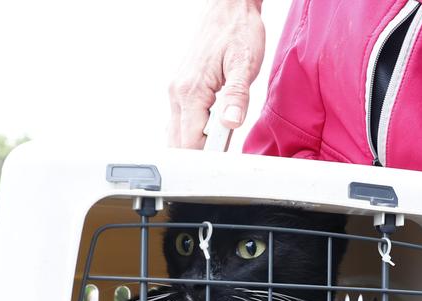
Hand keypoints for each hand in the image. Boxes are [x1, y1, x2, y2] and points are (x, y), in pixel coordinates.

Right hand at [167, 0, 265, 148]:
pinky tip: (215, 130)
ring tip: (224, 138)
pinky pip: (183, 122)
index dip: (207, 159)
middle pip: (180, 143)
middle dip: (202, 155)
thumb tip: (231, 122)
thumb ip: (237, 95)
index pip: (190, 142)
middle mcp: (178, 93)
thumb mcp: (244, 64)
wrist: (228, 9)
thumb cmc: (238, 31)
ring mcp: (177, 93)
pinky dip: (196, 132)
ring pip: (179, 134)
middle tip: (228, 153)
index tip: (225, 165)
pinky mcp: (182, 91)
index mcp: (190, 91)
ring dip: (200, 144)